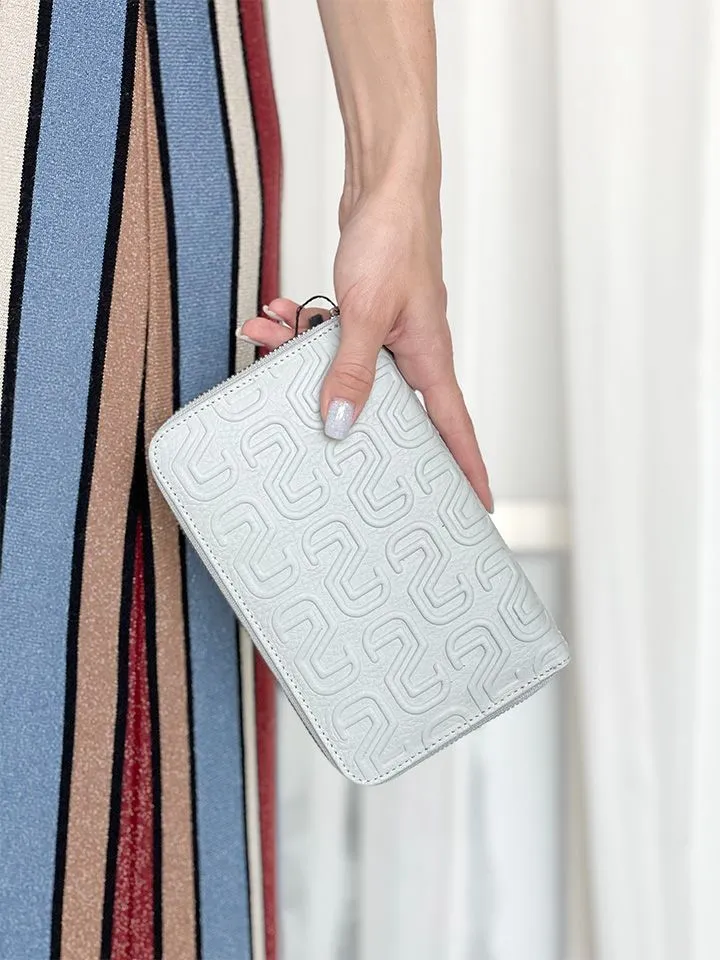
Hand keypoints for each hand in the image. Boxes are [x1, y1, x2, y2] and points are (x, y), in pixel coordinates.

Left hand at [238, 187, 492, 512]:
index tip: (476, 504)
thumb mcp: (366, 313)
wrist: (384, 182)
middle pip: (386, 404)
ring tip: (271, 338)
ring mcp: (387, 331)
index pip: (454, 427)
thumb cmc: (394, 237)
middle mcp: (412, 350)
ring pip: (344, 365)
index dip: (467, 468)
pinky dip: (301, 326)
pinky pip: (330, 335)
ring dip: (304, 356)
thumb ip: (352, 370)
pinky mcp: (365, 311)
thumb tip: (340, 424)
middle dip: (345, 412)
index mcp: (429, 357)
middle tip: (318, 437)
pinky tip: (277, 313)